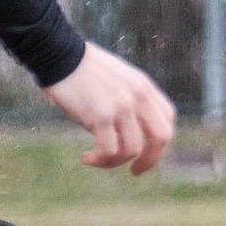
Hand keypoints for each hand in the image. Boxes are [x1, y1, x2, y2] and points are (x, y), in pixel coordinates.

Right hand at [46, 42, 176, 174]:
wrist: (57, 54)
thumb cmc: (81, 70)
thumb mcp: (117, 80)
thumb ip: (130, 101)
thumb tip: (129, 134)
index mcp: (144, 86)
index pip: (168, 119)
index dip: (160, 141)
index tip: (146, 153)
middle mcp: (138, 95)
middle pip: (161, 137)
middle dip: (150, 160)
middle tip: (135, 171)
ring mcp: (122, 105)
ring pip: (132, 149)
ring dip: (114, 162)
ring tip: (96, 159)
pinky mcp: (102, 114)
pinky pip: (109, 150)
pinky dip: (99, 160)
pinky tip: (86, 158)